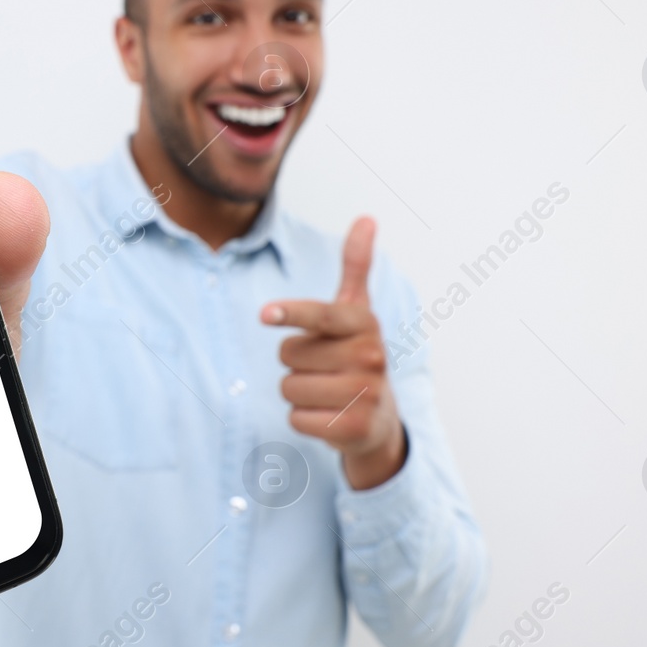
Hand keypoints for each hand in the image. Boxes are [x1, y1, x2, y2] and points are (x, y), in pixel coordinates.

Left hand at [261, 216, 405, 490]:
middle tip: (325, 367)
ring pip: (288, 387)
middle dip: (296, 362)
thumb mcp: (357, 312)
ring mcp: (365, 394)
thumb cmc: (356, 356)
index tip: (265, 314)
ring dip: (297, 391)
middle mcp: (370, 356)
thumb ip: (356, 267)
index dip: (291, 314)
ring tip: (326, 390)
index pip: (321, 315)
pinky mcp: (353, 428)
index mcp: (364, 324)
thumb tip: (366, 218)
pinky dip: (303, 419)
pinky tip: (327, 415)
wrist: (381, 419)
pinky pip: (296, 418)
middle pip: (288, 354)